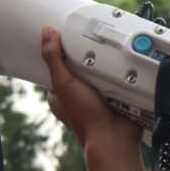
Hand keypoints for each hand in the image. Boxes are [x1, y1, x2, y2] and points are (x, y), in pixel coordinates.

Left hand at [41, 27, 141, 170]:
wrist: (114, 136)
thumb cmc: (86, 116)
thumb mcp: (63, 83)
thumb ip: (54, 59)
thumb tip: (46, 33)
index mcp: (60, 94)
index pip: (58, 65)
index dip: (62, 50)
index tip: (68, 33)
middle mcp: (78, 94)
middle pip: (81, 64)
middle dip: (88, 54)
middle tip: (94, 41)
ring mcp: (97, 95)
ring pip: (100, 69)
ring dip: (106, 61)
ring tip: (110, 52)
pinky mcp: (115, 95)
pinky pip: (118, 75)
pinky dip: (120, 70)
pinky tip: (123, 63)